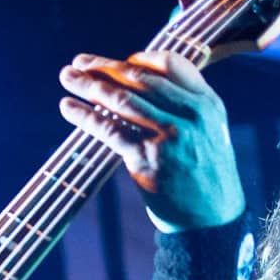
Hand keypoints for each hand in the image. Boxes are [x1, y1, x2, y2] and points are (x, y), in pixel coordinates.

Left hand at [58, 51, 243, 231]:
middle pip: (140, 79)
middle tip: (79, 61)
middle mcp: (190, 116)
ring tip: (67, 77)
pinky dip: (85, 116)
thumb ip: (185, 105)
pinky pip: (110, 130)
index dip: (141, 58)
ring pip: (122, 101)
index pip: (171, 64)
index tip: (118, 62)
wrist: (212, 220)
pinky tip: (68, 107)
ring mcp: (169, 137)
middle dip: (105, 67)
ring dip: (89, 85)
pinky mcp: (148, 160)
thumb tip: (141, 81)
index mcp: (207, 103)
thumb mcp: (210, 131)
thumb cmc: (205, 173)